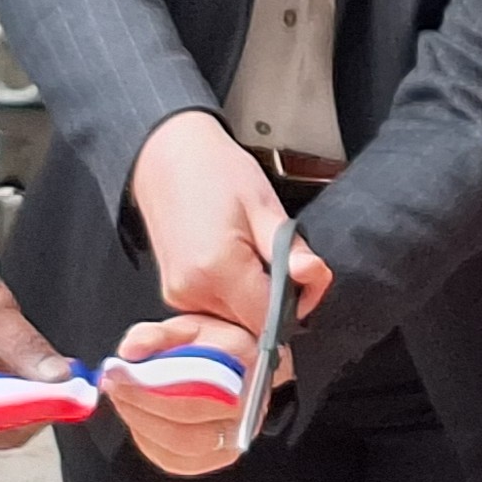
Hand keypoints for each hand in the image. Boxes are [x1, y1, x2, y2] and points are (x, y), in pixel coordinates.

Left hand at [97, 311, 264, 475]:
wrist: (235, 366)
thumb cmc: (211, 346)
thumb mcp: (184, 327)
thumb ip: (154, 335)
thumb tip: (130, 350)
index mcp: (245, 367)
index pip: (199, 387)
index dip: (154, 384)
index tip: (121, 372)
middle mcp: (247, 409)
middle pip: (189, 425)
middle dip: (141, 406)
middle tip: (115, 385)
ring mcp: (233, 439)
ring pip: (180, 446)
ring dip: (140, 422)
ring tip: (121, 397)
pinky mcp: (215, 457)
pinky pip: (176, 460)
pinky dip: (148, 440)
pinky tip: (137, 417)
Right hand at [128, 113, 333, 328]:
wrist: (169, 158)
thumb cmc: (214, 172)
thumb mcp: (264, 204)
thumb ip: (291, 250)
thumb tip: (312, 278)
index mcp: (217, 268)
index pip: (269, 320)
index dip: (295, 303)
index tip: (301, 280)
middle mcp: (192, 289)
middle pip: (252, 323)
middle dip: (275, 300)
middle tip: (279, 260)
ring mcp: (179, 294)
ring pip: (235, 320)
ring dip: (253, 298)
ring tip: (250, 255)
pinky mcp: (175, 293)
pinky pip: (216, 310)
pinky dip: (233, 295)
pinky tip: (233, 263)